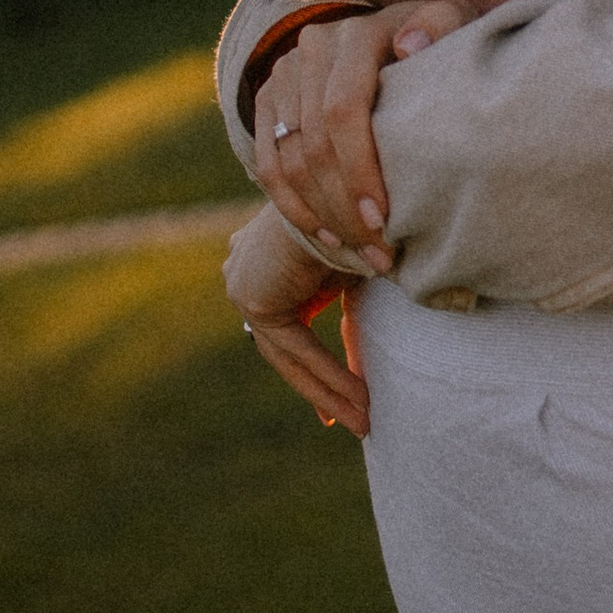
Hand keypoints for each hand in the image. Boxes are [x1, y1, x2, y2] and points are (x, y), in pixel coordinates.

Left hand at [225, 205, 371, 436]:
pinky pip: (296, 351)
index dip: (314, 365)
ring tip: (365, 421)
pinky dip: (330, 376)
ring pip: (290, 356)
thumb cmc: (359, 215)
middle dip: (320, 387)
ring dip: (331, 391)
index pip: (285, 324)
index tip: (337, 399)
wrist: (347, 191)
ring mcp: (243, 286)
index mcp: (260, 257)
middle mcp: (243, 269)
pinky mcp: (254, 301)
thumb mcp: (352, 262)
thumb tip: (369, 327)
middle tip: (349, 420)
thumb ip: (345, 296)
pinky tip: (359, 401)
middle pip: (285, 348)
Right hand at [254, 0, 471, 266]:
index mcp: (357, 33)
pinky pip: (269, 166)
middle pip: (314, 144)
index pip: (342, 111)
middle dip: (346, 208)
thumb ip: (442, 26)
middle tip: (380, 255)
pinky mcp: (268, 98)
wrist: (391, 35)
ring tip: (363, 254)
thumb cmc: (437, 43)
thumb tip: (410, 46)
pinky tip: (328, 237)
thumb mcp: (452, 25)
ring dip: (324, 217)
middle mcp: (312, 48)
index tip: (385, 220)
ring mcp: (284, 73)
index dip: (359, 170)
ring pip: (289, 161)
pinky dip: (295, 209)